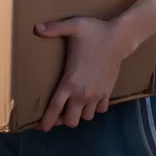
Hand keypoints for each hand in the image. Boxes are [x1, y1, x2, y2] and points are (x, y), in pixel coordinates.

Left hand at [35, 16, 124, 131]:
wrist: (119, 38)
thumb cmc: (95, 32)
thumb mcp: (73, 26)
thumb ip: (54, 28)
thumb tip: (36, 28)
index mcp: (70, 82)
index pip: (55, 108)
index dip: (47, 121)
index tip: (41, 128)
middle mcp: (82, 93)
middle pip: (71, 121)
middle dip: (63, 120)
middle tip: (58, 112)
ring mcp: (97, 95)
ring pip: (86, 117)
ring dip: (79, 114)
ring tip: (73, 105)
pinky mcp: (108, 92)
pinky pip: (101, 110)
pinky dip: (94, 108)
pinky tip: (90, 99)